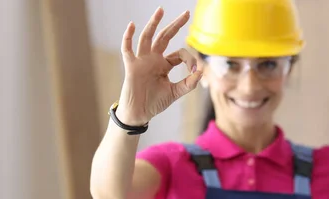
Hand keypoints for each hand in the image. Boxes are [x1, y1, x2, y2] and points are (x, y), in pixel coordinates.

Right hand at [116, 7, 201, 125]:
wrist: (139, 114)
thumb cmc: (155, 103)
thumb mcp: (175, 92)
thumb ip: (189, 83)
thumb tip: (201, 71)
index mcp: (164, 64)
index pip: (179, 53)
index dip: (189, 59)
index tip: (194, 70)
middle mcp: (153, 59)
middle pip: (164, 37)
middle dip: (175, 25)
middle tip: (187, 13)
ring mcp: (141, 61)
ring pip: (147, 37)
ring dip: (153, 23)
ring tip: (161, 10)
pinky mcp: (131, 66)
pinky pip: (127, 49)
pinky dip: (128, 37)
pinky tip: (132, 25)